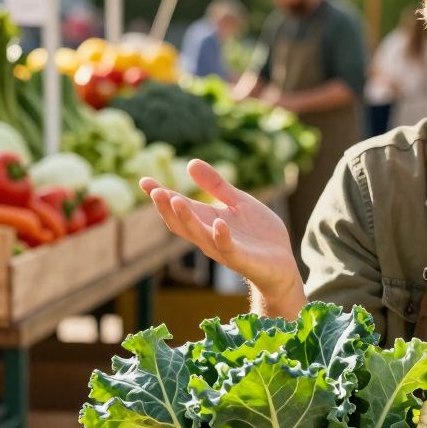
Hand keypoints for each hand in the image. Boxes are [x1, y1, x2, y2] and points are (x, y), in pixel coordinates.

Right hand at [140, 160, 299, 296]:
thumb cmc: (259, 234)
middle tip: (155, 191)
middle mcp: (209, 235)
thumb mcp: (238, 202)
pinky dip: (222, 236)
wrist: (282, 263)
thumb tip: (190, 163)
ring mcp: (224, 248)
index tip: (144, 181)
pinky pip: (228, 248)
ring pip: (199, 235)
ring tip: (176, 200)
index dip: (161, 195)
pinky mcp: (242, 258)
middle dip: (167, 208)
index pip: (179, 207)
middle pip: (181, 223)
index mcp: (207, 220)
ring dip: (187, 218)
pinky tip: (219, 222)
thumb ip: (216, 186)